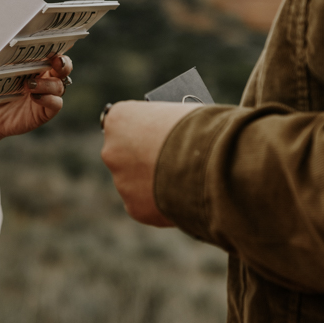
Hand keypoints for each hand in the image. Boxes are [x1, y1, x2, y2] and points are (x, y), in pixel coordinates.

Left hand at [0, 54, 72, 144]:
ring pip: (59, 86)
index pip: (53, 53)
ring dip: (47, 84)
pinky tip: (34, 97)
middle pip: (64, 68)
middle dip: (63, 63)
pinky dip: (48, 99)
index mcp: (37, 65)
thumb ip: (7, 59)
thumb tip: (5, 42)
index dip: (57, 49)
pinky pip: (56, 104)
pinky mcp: (45, 111)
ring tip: (30, 84)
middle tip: (56, 61)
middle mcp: (45, 79)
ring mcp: (47, 95)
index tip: (52, 46)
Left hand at [100, 100, 199, 227]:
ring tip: (184, 182)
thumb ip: (164, 126)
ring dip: (154, 183)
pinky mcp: (134, 208)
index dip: (144, 129)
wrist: (212, 162)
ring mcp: (121, 182)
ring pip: (135, 183)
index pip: (123, 122)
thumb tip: (171, 137)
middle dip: (145, 159)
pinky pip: (146, 206)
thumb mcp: (178, 114)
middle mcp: (112, 150)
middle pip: (126, 155)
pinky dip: (162, 204)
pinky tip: (183, 199)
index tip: (158, 134)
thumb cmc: (200, 128)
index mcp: (118, 119)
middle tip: (172, 161)